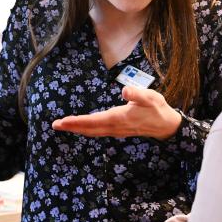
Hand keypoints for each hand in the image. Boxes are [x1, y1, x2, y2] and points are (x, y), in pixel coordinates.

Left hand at [51, 86, 182, 139]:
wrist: (166, 126)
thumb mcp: (151, 98)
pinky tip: (80, 127)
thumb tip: (125, 90)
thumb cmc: (157, 109)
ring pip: (92, 131)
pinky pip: (97, 131)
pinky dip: (86, 129)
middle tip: (55, 125)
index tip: (64, 121)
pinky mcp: (117, 129)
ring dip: (77, 128)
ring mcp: (115, 130)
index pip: (94, 121)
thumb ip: (138, 94)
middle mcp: (114, 126)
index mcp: (119, 118)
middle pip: (89, 128)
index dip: (78, 121)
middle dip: (72, 126)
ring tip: (62, 126)